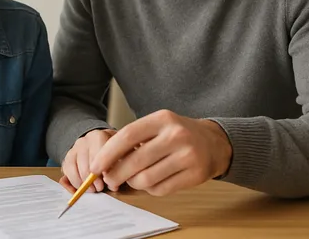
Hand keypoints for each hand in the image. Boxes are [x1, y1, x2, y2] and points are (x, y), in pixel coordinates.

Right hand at [59, 128, 116, 193]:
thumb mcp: (121, 153)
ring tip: (92, 189)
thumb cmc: (113, 150)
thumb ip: (119, 167)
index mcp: (98, 136)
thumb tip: (113, 185)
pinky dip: (71, 183)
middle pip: (85, 164)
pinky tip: (79, 189)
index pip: (97, 155)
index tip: (106, 181)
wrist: (100, 142)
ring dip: (81, 183)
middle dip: (92, 180)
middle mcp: (84, 141)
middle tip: (100, 188)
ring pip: (72, 169)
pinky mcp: (67, 158)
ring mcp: (74, 149)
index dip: (102, 171)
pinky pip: (65, 172)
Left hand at [90, 110, 231, 196]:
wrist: (213, 142)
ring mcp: (187, 156)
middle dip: (116, 174)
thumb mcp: (157, 125)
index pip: (127, 136)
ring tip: (132, 179)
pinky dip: (150, 189)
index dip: (108, 154)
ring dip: (133, 183)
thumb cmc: (177, 134)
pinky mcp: (195, 175)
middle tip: (109, 180)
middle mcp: (176, 136)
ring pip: (146, 179)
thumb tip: (104, 162)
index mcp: (162, 119)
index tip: (95, 166)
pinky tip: (151, 181)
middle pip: (135, 161)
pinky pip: (161, 189)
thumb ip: (133, 139)